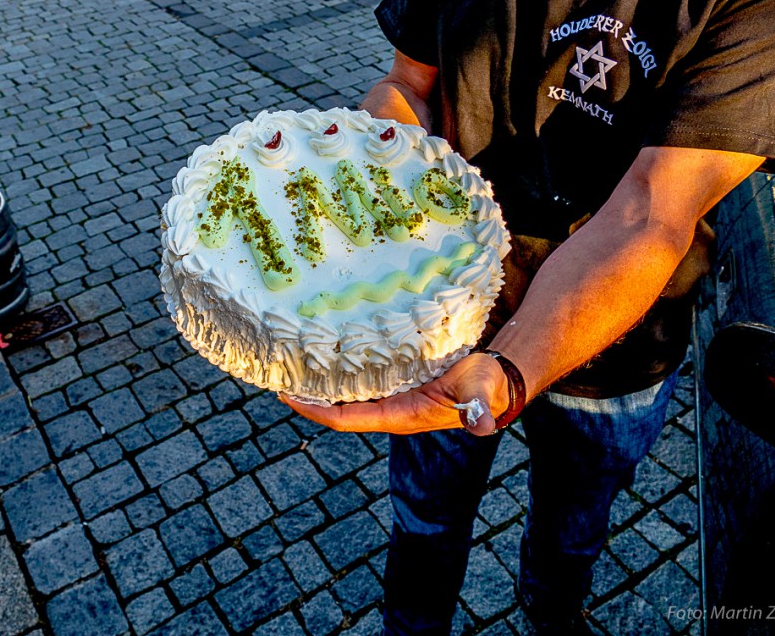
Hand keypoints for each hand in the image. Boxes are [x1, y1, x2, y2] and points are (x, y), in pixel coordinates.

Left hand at [281, 351, 508, 434]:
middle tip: (275, 374)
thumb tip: (481, 425)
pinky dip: (338, 367)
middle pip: (337, 407)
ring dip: (319, 381)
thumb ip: (479, 406)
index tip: (286, 395)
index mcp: (401, 416)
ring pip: (345, 392)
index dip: (315, 410)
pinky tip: (323, 350)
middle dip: (307, 395)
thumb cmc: (489, 386)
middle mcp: (390, 409)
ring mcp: (392, 395)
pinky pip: (359, 377)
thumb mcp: (483, 392)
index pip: (346, 419)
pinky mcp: (397, 379)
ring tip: (289, 361)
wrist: (498, 379)